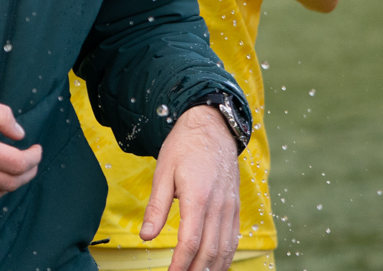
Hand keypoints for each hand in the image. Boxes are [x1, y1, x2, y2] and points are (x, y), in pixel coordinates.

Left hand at [142, 105, 239, 270]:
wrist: (213, 126)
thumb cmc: (184, 146)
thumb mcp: (163, 172)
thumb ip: (156, 207)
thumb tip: (146, 237)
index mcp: (198, 195)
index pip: (190, 241)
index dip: (180, 264)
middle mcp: (218, 205)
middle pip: (210, 251)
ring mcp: (230, 207)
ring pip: (225, 249)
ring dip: (212, 269)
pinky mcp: (236, 207)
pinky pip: (233, 239)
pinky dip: (225, 258)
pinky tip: (215, 267)